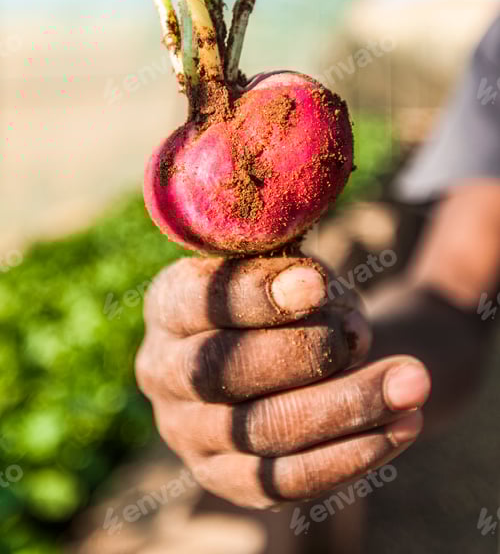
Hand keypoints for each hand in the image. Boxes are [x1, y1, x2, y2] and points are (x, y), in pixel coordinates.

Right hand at [136, 256, 430, 507]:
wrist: (294, 351)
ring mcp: (188, 432)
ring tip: (412, 382)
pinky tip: (402, 426)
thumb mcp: (293, 271)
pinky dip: (350, 454)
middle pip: (222, 372)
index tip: (317, 285)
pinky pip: (287, 481)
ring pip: (263, 431)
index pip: (200, 302)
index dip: (256, 295)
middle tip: (366, 335)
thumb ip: (306, 285)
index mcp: (168, 305)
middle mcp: (162, 371)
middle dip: (302, 354)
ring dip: (345, 407)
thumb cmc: (290, 296)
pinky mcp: (225, 478)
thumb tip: (339, 325)